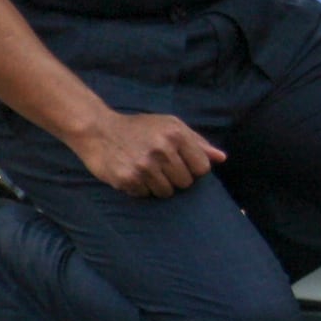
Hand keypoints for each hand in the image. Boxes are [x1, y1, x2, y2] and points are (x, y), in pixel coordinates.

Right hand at [69, 111, 225, 197]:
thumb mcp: (170, 126)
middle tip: (161, 168)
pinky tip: (133, 174)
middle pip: (185, 183)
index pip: (202, 168)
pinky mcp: (127, 179)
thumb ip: (197, 142)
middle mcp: (162, 150)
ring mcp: (144, 166)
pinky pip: (145, 195)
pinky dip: (140, 188)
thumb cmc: (139, 128)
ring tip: (146, 170)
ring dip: (158, 185)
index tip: (182, 165)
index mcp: (176, 135)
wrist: (98, 130)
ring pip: (166, 192)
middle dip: (176, 178)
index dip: (194, 169)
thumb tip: (221, 158)